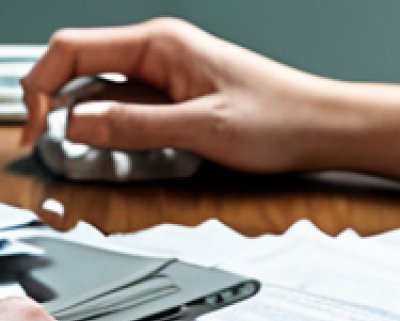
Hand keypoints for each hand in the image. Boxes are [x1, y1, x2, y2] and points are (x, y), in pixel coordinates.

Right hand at [20, 19, 335, 173]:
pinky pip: (136, 111)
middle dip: (59, 106)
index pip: (73, 50)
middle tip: (49, 147)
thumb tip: (80, 124)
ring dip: (90, 122)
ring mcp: (172, 77)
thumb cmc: (281, 120)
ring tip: (80, 155)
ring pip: (109, 93)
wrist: (324, 128)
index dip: (42, 87)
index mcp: (159, 45)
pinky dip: (120, 131)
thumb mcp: (203, 130)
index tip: (34, 126)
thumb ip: (137, 127)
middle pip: (85, 71)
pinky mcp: (185, 100)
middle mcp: (161, 54)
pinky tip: (118, 153)